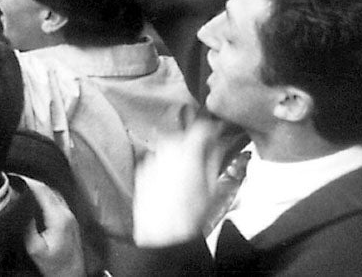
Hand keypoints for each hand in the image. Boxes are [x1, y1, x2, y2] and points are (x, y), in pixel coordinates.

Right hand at [22, 176, 86, 276]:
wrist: (71, 275)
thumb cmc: (55, 266)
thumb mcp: (35, 248)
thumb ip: (27, 226)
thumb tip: (20, 208)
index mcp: (58, 217)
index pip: (42, 189)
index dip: (27, 181)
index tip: (14, 178)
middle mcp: (67, 213)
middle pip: (48, 189)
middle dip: (31, 183)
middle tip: (16, 181)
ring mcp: (70, 217)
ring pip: (53, 194)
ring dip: (39, 189)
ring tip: (24, 188)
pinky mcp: (70, 222)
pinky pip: (56, 201)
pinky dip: (45, 197)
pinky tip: (36, 201)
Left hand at [133, 118, 228, 246]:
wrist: (161, 233)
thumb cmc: (187, 215)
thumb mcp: (212, 188)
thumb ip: (215, 160)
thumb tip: (220, 146)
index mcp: (187, 151)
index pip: (201, 127)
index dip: (212, 128)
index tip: (218, 132)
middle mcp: (166, 150)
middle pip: (183, 136)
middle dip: (195, 143)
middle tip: (206, 155)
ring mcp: (151, 159)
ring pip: (169, 147)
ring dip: (179, 153)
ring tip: (189, 172)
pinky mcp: (141, 170)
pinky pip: (157, 160)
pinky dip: (165, 164)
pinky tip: (172, 182)